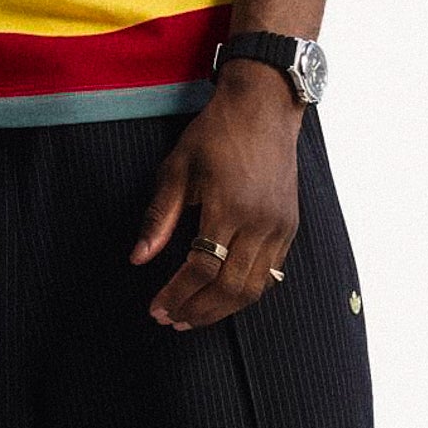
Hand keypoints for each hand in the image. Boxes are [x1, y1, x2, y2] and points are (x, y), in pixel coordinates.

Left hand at [129, 66, 302, 329]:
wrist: (264, 107)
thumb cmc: (216, 132)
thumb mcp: (178, 167)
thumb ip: (159, 216)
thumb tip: (138, 258)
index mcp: (228, 205)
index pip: (202, 267)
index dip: (177, 294)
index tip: (157, 308)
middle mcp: (259, 221)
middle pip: (230, 287)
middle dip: (198, 310)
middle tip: (172, 320)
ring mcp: (279, 226)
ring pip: (254, 288)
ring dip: (222, 309)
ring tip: (194, 317)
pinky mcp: (290, 226)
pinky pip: (271, 274)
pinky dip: (247, 292)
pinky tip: (224, 296)